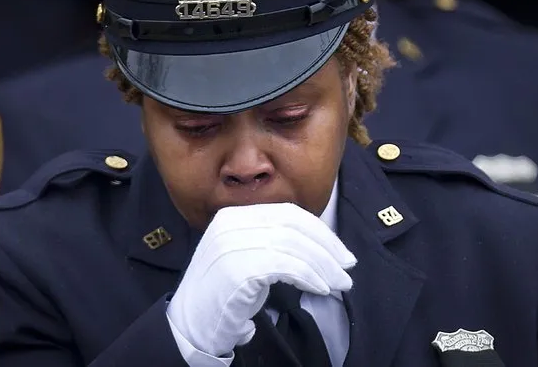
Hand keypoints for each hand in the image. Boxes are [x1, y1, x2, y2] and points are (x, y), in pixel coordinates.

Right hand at [166, 202, 356, 356]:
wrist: (190, 324)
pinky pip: (285, 265)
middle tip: (347, 267)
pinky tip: (320, 288)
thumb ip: (273, 243)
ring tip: (339, 282)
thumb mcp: (248, 258)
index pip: (287, 214)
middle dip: (326, 246)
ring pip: (293, 245)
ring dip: (323, 265)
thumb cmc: (224, 296)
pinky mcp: (237, 267)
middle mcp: (231, 223)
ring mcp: (232, 244)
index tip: (339, 251)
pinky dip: (309, 276)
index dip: (319, 231)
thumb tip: (320, 245)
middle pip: (293, 225)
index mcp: (233, 216)